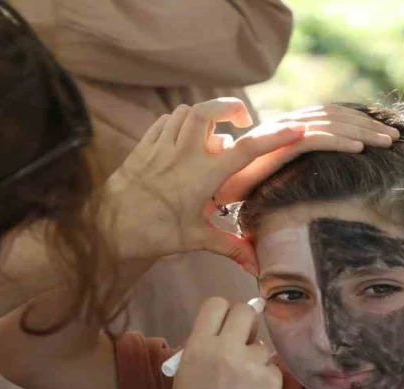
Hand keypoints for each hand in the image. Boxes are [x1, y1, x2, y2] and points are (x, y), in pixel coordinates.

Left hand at [105, 98, 304, 271]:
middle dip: (229, 106)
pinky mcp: (143, 147)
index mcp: (203, 175)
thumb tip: (256, 266)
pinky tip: (183, 136)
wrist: (108, 228)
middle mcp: (183, 154)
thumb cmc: (154, 234)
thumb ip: (229, 246)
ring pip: (185, 112)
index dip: (274, 137)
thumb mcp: (195, 239)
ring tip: (214, 130)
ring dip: (204, 114)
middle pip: (209, 111)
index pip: (246, 149)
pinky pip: (164, 121)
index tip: (296, 129)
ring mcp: (161, 147)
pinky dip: (178, 121)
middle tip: (242, 118)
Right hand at [171, 298, 281, 388]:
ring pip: (261, 345)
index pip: (216, 304)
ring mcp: (251, 365)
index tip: (227, 323)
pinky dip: (266, 380)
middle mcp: (225, 350)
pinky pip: (272, 369)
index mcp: (198, 348)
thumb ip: (202, 351)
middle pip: (244, 312)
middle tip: (243, 341)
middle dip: (245, 323)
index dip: (223, 312)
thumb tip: (223, 333)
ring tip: (244, 385)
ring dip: (255, 358)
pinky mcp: (272, 381)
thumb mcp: (186, 378)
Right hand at [213, 104, 400, 204]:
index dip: (359, 123)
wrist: (210, 189)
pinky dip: (339, 141)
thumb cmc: (240, 190)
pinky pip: (314, 140)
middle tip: (396, 137)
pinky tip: (361, 149)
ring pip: (331, 125)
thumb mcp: (278, 180)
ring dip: (362, 131)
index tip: (383, 135)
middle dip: (369, 125)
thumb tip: (324, 183)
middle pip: (336, 117)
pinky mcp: (277, 146)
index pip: (330, 118)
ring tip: (387, 141)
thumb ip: (299, 176)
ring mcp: (282, 133)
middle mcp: (287, 126)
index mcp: (289, 130)